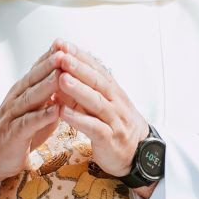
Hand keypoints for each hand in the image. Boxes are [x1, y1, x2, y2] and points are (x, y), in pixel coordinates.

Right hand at [0, 49, 61, 192]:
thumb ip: (51, 96)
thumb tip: (72, 81)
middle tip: (64, 52)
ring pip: (30, 97)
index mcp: (23, 92)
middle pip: (33, 79)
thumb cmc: (18, 133)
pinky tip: (55, 110)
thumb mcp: (36, 110)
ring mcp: (13, 116)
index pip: (37, 70)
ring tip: (60, 75)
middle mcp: (16, 100)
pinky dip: (42, 116)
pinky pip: (28, 123)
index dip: (51, 56)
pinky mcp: (14, 134)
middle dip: (49, 65)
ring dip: (46, 86)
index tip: (66, 43)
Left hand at [50, 41, 156, 198]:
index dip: (80, 56)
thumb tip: (58, 76)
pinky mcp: (110, 139)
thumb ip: (81, 93)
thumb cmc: (115, 126)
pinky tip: (64, 113)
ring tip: (61, 78)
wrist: (139, 154)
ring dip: (78, 90)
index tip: (62, 44)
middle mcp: (116, 102)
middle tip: (61, 55)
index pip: (96, 69)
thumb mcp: (99, 106)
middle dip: (78, 67)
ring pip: (96, 102)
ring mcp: (114, 121)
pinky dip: (79, 119)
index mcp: (113, 91)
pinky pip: (95, 127)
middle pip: (97, 82)